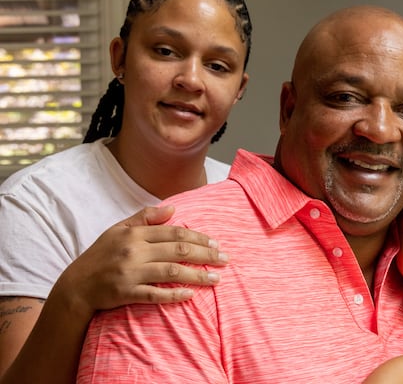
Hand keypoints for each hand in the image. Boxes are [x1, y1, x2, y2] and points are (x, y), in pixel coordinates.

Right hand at [51, 205, 227, 313]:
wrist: (75, 286)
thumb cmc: (101, 255)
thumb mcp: (119, 229)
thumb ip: (145, 217)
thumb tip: (173, 208)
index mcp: (135, 234)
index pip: (174, 232)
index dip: (199, 237)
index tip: (216, 243)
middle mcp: (134, 251)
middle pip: (178, 250)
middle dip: (206, 255)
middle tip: (225, 259)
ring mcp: (130, 273)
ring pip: (171, 272)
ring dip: (197, 275)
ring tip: (217, 279)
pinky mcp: (126, 293)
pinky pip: (154, 294)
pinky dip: (173, 295)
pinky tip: (190, 295)